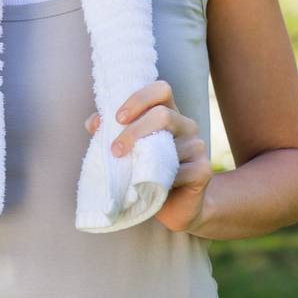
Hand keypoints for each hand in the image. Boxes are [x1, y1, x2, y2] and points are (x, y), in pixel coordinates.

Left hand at [84, 77, 212, 233]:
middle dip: (135, 131)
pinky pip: (181, 171)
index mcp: (169, 112)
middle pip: (164, 115)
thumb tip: (93, 122)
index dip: (139, 98)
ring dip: (146, 161)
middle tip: (115, 150)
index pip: (161, 89)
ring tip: (130, 174)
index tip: (117, 118)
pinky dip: (161, 179)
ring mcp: (198, 147)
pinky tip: (150, 186)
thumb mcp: (128, 150)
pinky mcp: (204, 170)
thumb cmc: (146, 172)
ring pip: (172, 146)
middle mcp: (187, 125)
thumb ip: (110, 132)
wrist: (174, 207)